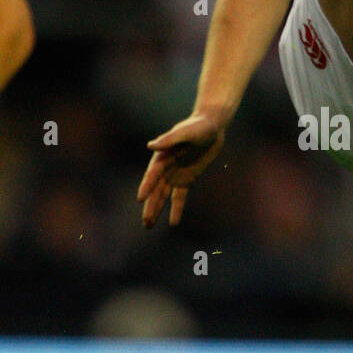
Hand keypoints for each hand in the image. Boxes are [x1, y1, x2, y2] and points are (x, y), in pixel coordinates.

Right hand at [138, 111, 225, 227]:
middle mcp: (166, 167)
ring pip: (164, 195)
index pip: (152, 174)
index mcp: (162, 155)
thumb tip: (151, 146)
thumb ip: (169, 140)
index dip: (146, 186)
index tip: (140, 199)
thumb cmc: (198, 126)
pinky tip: (173, 223)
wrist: (212, 126)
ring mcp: (175, 174)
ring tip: (148, 226)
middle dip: (151, 205)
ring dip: (157, 209)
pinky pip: (180, 196)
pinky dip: (176, 209)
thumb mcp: (186, 132)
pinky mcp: (187, 179)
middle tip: (146, 221)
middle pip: (156, 189)